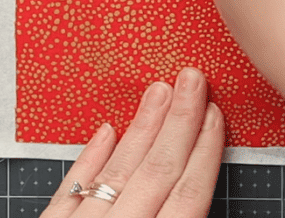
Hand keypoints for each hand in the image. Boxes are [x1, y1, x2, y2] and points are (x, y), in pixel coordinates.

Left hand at [42, 68, 223, 217]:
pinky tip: (106, 132)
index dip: (205, 151)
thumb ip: (181, 215)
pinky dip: (89, 160)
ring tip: (158, 92)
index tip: (214, 113)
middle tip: (191, 79)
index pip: (189, 193)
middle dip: (179, 122)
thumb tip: (195, 180)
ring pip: (118, 173)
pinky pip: (70, 189)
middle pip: (158, 172)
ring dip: (142, 129)